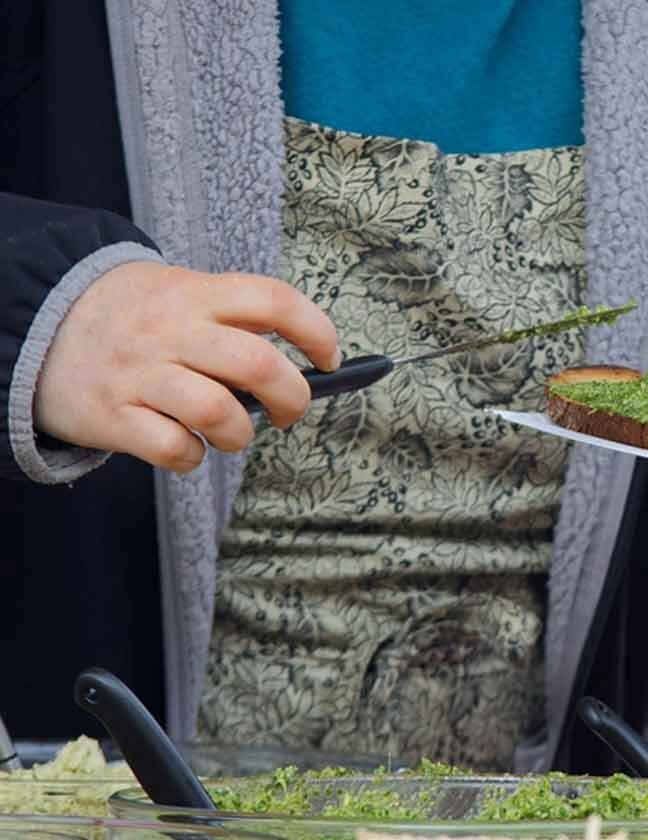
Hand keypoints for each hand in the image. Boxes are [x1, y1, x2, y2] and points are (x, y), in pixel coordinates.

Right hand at [34, 261, 340, 472]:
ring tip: (232, 433)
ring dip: (240, 435)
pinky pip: (172, 448)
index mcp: (198, 294)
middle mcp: (172, 330)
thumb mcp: (183, 295)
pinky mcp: (111, 415)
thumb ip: (237, 322)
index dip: (317, 331)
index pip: (276, 300)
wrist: (38, 324)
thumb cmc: (138, 319)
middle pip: (259, 365)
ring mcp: (139, 373)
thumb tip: (309, 367)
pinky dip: (192, 458)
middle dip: (294, 398)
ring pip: (218, 412)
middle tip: (288, 412)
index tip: (330, 359)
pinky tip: (186, 446)